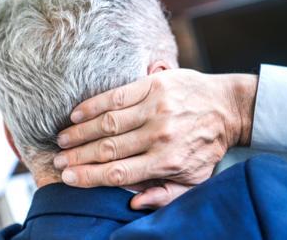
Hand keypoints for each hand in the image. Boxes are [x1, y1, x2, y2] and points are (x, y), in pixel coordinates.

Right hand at [54, 69, 256, 208]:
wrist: (228, 107)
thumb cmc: (207, 145)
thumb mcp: (194, 179)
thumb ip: (165, 194)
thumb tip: (133, 202)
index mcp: (167, 161)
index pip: (118, 173)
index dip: (89, 177)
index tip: (68, 178)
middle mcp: (159, 135)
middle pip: (108, 149)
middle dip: (77, 157)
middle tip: (58, 161)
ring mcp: (156, 108)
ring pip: (107, 123)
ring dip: (80, 133)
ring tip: (62, 140)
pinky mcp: (154, 85)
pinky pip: (117, 96)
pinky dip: (93, 106)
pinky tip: (76, 114)